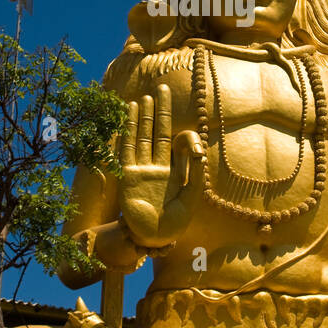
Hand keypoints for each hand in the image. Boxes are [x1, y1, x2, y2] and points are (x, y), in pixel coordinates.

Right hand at [118, 83, 203, 247]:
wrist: (153, 239)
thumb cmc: (174, 224)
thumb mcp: (191, 198)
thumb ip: (196, 174)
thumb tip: (200, 150)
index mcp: (174, 172)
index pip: (177, 144)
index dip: (184, 136)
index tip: (191, 137)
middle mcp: (157, 166)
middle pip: (158, 132)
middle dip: (159, 111)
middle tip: (161, 88)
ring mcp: (141, 169)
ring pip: (142, 137)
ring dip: (143, 117)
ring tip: (144, 97)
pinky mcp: (128, 175)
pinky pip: (128, 149)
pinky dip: (128, 131)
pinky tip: (128, 116)